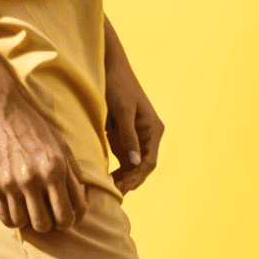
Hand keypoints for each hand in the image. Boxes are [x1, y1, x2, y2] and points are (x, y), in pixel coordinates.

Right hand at [0, 64, 87, 235]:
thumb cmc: (31, 124)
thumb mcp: (60, 143)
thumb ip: (72, 171)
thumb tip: (81, 198)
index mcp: (56, 168)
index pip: (73, 212)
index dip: (73, 219)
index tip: (67, 216)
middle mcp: (35, 178)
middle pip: (49, 224)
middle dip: (53, 224)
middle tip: (49, 216)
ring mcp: (12, 183)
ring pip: (27, 224)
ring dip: (31, 221)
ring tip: (31, 211)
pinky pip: (6, 218)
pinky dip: (13, 220)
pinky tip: (16, 210)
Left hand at [103, 19, 164, 194]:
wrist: (107, 65)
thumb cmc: (117, 84)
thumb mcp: (122, 109)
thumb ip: (128, 136)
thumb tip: (135, 164)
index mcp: (153, 129)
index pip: (149, 161)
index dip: (137, 177)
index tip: (122, 187)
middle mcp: (148, 135)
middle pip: (142, 166)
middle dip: (130, 180)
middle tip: (113, 194)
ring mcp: (136, 136)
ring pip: (132, 165)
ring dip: (123, 178)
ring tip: (107, 191)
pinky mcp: (124, 135)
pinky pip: (123, 157)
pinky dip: (116, 168)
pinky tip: (104, 178)